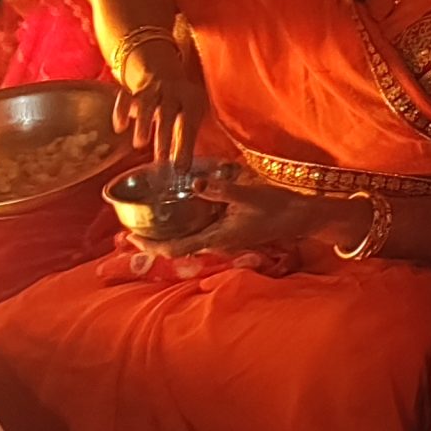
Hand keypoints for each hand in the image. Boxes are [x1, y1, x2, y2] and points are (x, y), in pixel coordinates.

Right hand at [112, 37, 204, 167]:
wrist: (162, 70)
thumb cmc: (179, 103)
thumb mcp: (189, 116)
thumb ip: (185, 140)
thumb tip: (182, 171)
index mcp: (191, 101)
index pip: (190, 124)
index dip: (186, 146)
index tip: (181, 168)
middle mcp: (172, 93)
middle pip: (169, 114)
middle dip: (165, 137)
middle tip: (161, 159)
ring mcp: (152, 90)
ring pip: (148, 105)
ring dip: (144, 123)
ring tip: (140, 144)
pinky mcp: (133, 90)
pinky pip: (126, 98)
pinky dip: (121, 111)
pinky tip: (120, 127)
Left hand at [139, 171, 320, 257]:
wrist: (300, 217)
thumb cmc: (277, 207)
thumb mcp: (249, 194)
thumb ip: (221, 189)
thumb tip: (194, 182)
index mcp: (217, 238)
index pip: (175, 249)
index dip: (151, 246)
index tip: (131, 238)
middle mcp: (216, 242)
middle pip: (177, 248)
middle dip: (153, 241)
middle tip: (132, 230)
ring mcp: (223, 239)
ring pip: (187, 242)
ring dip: (167, 236)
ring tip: (150, 224)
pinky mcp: (229, 232)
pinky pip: (199, 234)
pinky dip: (184, 228)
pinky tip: (182, 215)